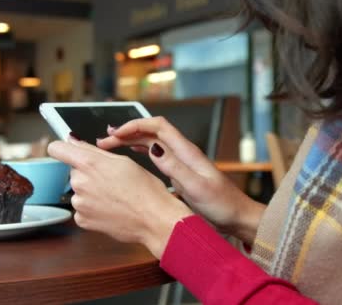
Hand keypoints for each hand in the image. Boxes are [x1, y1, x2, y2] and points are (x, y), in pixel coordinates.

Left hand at [47, 136, 192, 258]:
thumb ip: (92, 149)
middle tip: (110, 179)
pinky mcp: (82, 220)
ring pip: (79, 190)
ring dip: (91, 191)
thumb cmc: (145, 189)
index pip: (56, 148)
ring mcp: (79, 203)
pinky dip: (92, 208)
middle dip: (87, 172)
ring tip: (114, 196)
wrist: (154, 219)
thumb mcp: (123, 160)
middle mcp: (80, 182)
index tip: (69, 152)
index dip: (63, 148)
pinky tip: (110, 208)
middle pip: (73, 171)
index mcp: (89, 163)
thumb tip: (73, 141)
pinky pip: (81, 208)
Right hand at [96, 117, 264, 243]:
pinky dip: (138, 151)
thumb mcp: (197, 188)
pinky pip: (155, 155)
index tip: (116, 133)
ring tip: (108, 146)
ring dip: (129, 141)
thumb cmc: (222, 205)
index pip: (158, 126)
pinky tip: (128, 155)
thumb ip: (175, 168)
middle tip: (103, 141)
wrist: (237, 217)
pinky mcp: (179, 172)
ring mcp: (180, 162)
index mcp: (187, 152)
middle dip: (126, 132)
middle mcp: (182, 153)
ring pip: (150, 142)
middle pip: (150, 132)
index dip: (135, 124)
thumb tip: (153, 148)